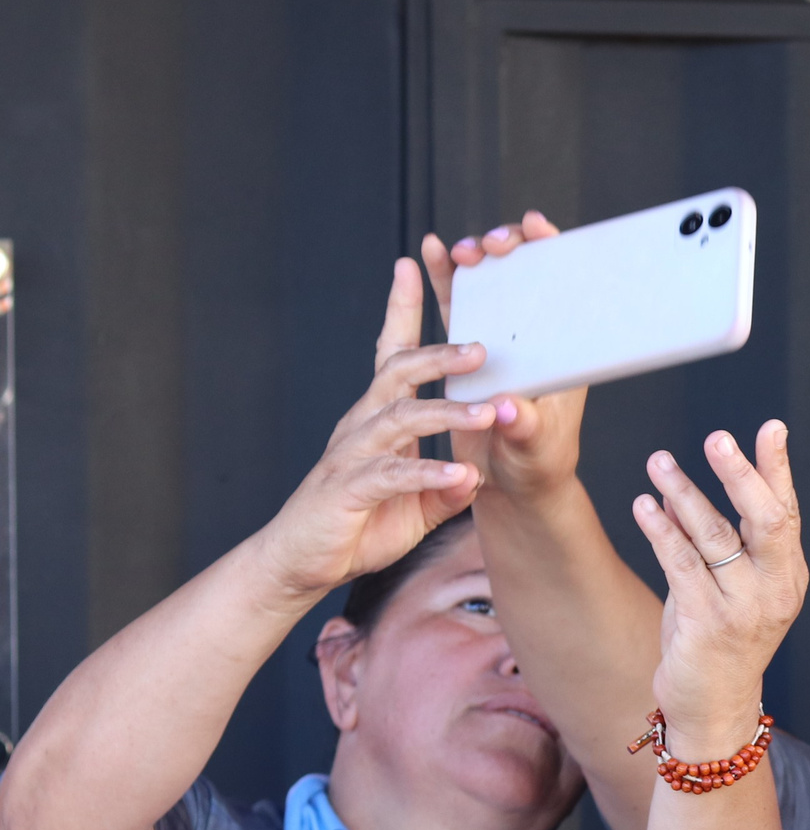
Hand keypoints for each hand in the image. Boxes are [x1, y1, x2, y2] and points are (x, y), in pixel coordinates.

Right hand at [250, 261, 488, 602]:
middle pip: (399, 372)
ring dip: (447, 414)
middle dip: (441, 356)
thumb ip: (447, 487)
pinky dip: (428, 475)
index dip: (402, 309)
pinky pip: (391, 475)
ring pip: (399, 418)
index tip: (417, 265)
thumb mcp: (416, 505)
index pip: (392, 354)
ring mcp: (352, 455)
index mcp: (378, 418)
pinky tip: (462, 477)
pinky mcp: (348, 489)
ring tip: (488, 413)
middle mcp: (362, 425)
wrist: (301, 564)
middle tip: (484, 348)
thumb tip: (477, 475)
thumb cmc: (357, 526)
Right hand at [420, 215, 589, 500]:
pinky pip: (457, 309)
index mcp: (560, 355)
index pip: (562, 289)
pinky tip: (432, 254)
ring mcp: (501, 344)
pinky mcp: (469, 356)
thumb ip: (524, 427)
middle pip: (523, 277)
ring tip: (454, 251)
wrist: (516, 489)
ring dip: (470, 263)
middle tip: (487, 247)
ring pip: (487, 287)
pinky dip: (445, 280)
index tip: (534, 229)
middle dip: (504, 251)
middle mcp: (532, 341)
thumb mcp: (533, 450)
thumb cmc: (536, 468)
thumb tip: (508, 407)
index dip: (550, 252)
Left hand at [630, 425, 808, 758]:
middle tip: (718, 438)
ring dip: (684, 493)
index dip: (778, 469)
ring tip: (658, 462)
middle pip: (765, 520)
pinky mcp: (708, 625)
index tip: (771, 428)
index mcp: (789, 576)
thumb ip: (729, 544)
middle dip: (741, 475)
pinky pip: (682, 564)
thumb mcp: (736, 589)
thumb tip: (700, 483)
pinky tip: (644, 505)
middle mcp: (775, 590)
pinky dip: (661, 530)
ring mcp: (745, 609)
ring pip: (715, 537)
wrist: (712, 708)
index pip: (786, 512)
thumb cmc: (720, 641)